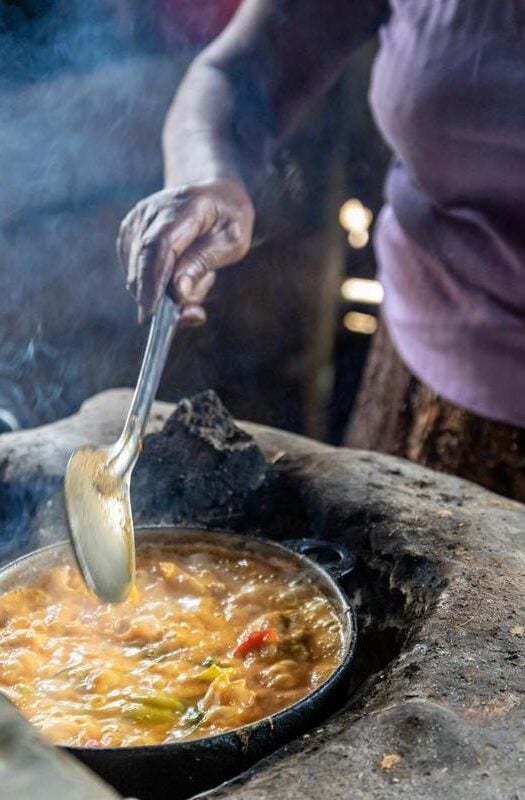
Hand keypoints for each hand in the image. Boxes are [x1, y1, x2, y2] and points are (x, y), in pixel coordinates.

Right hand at [117, 179, 254, 324]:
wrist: (213, 195)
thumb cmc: (228, 219)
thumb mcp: (232, 242)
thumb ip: (203, 264)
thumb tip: (178, 291)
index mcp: (183, 207)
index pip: (158, 245)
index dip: (152, 280)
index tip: (151, 311)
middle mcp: (151, 211)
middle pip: (143, 263)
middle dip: (161, 297)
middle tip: (193, 314)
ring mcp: (135, 222)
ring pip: (138, 274)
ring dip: (166, 291)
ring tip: (199, 278)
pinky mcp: (128, 236)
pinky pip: (136, 274)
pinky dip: (157, 285)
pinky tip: (182, 275)